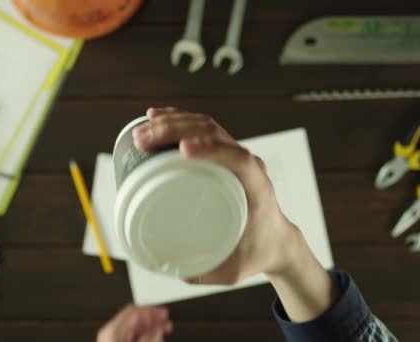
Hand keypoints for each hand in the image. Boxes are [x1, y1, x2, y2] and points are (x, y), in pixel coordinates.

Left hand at [97, 304, 172, 341]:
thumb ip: (150, 337)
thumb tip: (158, 328)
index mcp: (112, 330)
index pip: (133, 310)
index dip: (150, 310)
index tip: (162, 312)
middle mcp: (111, 334)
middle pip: (135, 320)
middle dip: (152, 320)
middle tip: (165, 321)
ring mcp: (113, 341)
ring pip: (136, 329)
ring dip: (151, 329)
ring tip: (163, 331)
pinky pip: (133, 338)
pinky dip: (145, 337)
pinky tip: (154, 339)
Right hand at [133, 108, 337, 322]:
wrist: (277, 241)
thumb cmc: (256, 253)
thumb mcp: (233, 270)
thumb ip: (206, 274)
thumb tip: (172, 270)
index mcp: (256, 187)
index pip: (238, 159)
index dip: (212, 149)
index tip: (183, 149)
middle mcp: (247, 165)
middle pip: (215, 134)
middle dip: (177, 130)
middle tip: (143, 140)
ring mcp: (236, 156)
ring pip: (207, 126)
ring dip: (174, 121)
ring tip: (142, 130)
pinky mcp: (224, 155)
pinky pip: (203, 129)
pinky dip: (180, 120)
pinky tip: (157, 117)